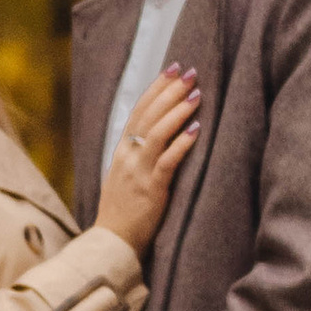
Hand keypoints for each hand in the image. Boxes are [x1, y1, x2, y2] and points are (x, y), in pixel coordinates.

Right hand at [95, 63, 200, 256]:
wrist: (112, 243)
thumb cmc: (123, 211)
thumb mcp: (126, 176)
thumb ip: (139, 154)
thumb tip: (158, 133)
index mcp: (122, 150)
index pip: (139, 110)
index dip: (156, 88)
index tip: (173, 68)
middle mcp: (128, 156)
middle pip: (149, 115)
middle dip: (170, 91)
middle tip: (191, 72)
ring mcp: (138, 172)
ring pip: (157, 133)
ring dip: (178, 111)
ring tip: (197, 94)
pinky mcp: (151, 189)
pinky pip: (167, 161)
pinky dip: (182, 143)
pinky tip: (197, 130)